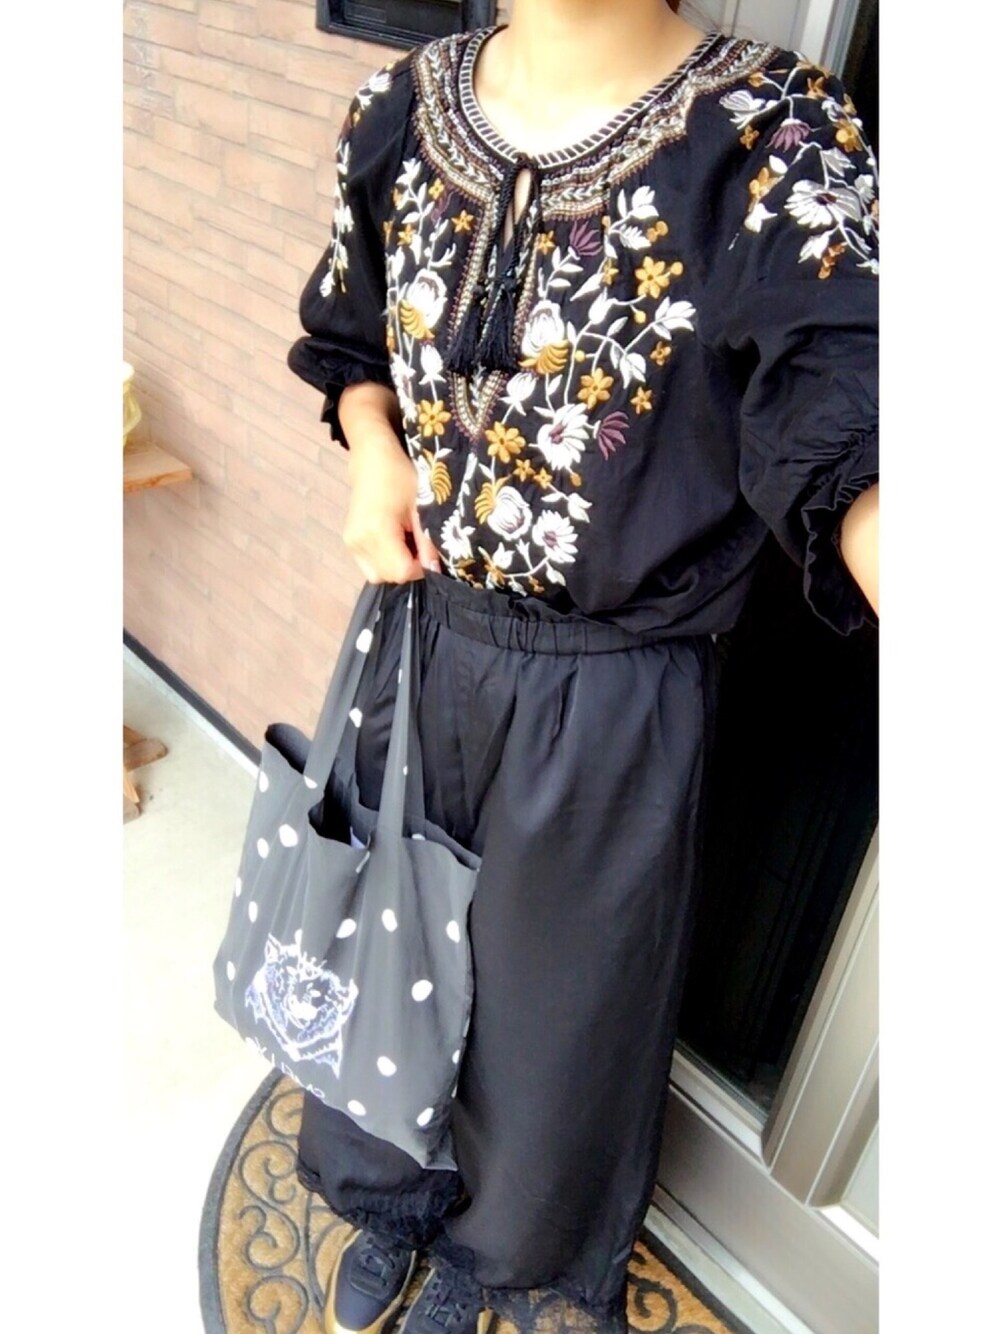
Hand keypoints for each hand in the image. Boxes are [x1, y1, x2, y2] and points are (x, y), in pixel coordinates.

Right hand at [344, 431, 441, 583]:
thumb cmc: (401, 476)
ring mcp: (351, 544)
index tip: (428, 551)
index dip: (420, 568)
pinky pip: (371, 566)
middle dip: (409, 568)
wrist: (372, 459)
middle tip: (419, 545)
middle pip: (389, 577)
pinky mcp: (349, 543)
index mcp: (377, 530)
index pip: (402, 572)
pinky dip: (385, 561)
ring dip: (396, 566)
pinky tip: (394, 541)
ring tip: (406, 542)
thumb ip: (427, 542)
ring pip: (379, 575)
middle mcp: (359, 541)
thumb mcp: (421, 507)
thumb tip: (434, 569)